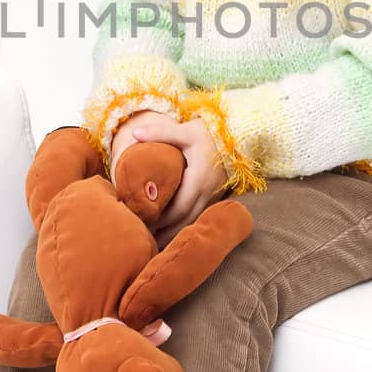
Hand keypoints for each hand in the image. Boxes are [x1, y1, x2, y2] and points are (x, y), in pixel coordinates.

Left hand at [117, 113, 227, 248]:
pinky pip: (200, 214)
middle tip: (148, 239)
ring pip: (195, 220)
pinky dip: (187, 223)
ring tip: (158, 241)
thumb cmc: (209, 133)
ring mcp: (214, 195)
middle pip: (187, 220)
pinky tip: (174, 228)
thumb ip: (160, 132)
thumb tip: (134, 133)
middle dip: (168, 231)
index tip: (146, 224)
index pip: (180, 207)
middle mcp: (208, 191)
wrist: (237, 135)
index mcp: (199, 178)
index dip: (163, 219)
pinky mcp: (216, 195)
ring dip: (178, 231)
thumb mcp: (186, 130)